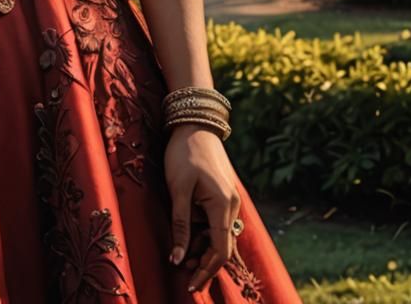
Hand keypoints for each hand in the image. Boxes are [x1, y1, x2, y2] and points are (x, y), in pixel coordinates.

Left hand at [164, 123, 241, 294]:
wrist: (195, 123)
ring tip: (182, 254)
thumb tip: (178, 259)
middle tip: (183, 271)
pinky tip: (189, 235)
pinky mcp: (223, 193)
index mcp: (223, 206)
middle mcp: (232, 206)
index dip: (206, 270)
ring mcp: (229, 199)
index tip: (190, 285)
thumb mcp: (178, 190)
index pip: (219, 250)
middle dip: (204, 262)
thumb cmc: (183, 154)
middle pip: (222, 246)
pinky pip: (217, 221)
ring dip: (203, 247)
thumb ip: (180, 225)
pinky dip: (204, 232)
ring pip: (219, 234)